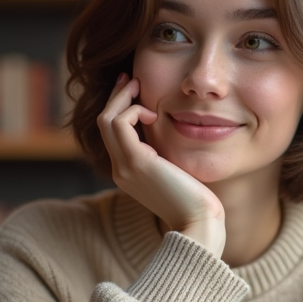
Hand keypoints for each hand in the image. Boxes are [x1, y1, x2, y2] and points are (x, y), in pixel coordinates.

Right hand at [97, 75, 225, 257]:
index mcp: (128, 172)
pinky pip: (121, 124)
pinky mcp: (136, 163)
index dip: (120, 108)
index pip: (113, 133)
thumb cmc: (197, 201)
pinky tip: (152, 113)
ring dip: (122, 99)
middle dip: (117, 97)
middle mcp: (121, 170)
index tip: (133, 90)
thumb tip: (169, 134)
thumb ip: (167, 155)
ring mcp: (125, 167)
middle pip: (104, 123)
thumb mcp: (176, 172)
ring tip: (138, 87)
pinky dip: (133, 111)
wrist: (199, 223)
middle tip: (131, 78)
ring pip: (107, 120)